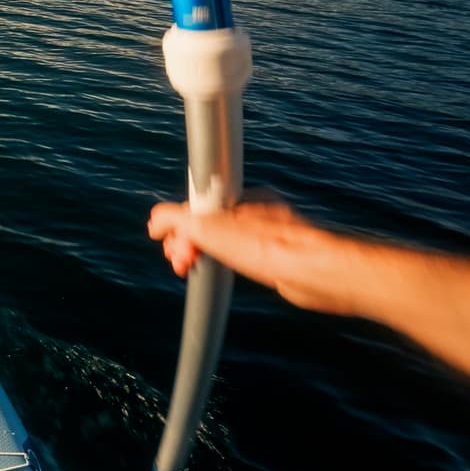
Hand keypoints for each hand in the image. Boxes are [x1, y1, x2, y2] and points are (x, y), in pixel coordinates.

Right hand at [147, 188, 362, 315]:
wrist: (313, 271)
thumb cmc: (266, 247)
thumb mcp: (208, 228)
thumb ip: (177, 220)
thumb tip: (156, 219)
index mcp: (241, 197)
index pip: (198, 206)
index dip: (179, 226)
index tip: (169, 246)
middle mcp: (256, 211)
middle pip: (209, 223)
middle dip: (188, 243)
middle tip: (180, 263)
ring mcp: (268, 233)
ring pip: (225, 241)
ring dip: (204, 254)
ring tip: (193, 270)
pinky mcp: (277, 255)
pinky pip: (241, 255)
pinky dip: (225, 263)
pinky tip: (223, 274)